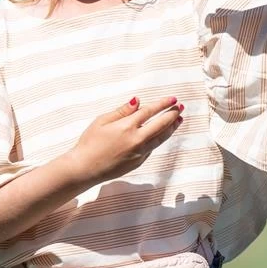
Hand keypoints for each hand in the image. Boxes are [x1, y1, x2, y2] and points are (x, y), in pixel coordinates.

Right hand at [64, 96, 182, 184]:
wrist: (85, 168)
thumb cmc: (89, 143)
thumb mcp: (102, 121)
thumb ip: (122, 111)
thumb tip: (138, 101)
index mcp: (126, 126)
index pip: (150, 112)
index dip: (162, 104)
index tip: (173, 99)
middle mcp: (136, 140)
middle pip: (160, 125)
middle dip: (172, 114)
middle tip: (181, 107)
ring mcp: (139, 153)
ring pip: (161, 138)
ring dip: (171, 128)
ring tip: (178, 120)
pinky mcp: (138, 162)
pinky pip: (152, 148)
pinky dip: (158, 139)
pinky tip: (161, 134)